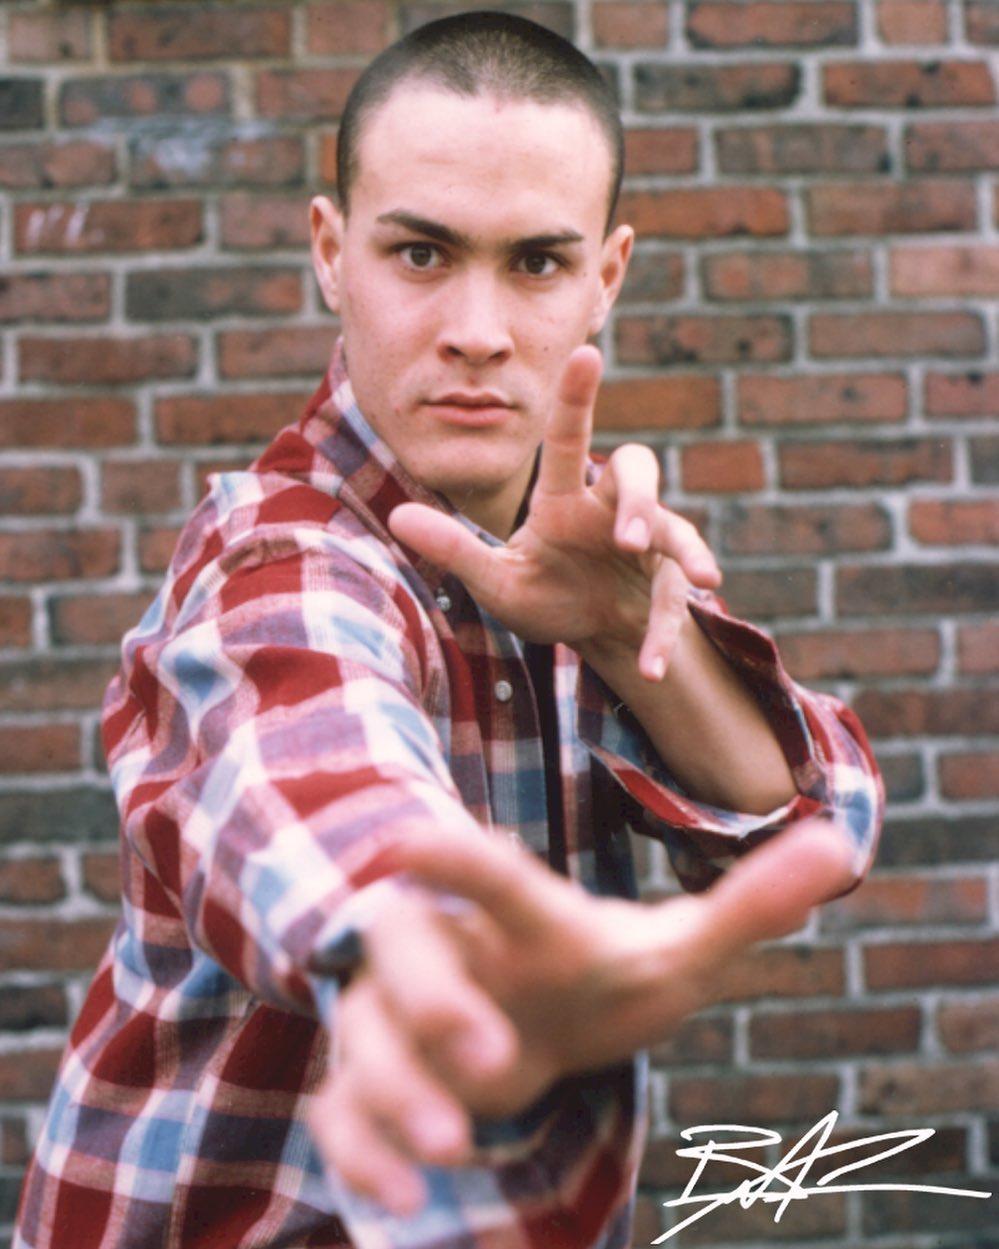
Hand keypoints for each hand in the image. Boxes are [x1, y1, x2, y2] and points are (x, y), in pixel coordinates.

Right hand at [309, 817, 854, 1213]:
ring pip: (368, 1039)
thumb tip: (838, 848)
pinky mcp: (376, 1080)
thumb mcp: (676, 951)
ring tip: (451, 1152)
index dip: (454, 864)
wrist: (533, 1017)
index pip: (488, 878)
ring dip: (397, 1092)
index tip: (413, 848)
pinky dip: (361, 1151)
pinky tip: (403, 1201)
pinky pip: (343, 1110)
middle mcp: (449, 953)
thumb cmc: (600, 977)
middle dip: (435, 1001)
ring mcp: (400, 1018)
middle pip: (407, 952)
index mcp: (520, 914)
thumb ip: (747, 906)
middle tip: (498, 1060)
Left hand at [388, 345, 720, 681]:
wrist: (594, 632)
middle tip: (628, 537)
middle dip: (639, 499)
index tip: (587, 354)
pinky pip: (674, 602)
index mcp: (564, 500)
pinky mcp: (669, 583)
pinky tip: (652, 668)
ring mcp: (648, 546)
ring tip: (701, 581)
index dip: (577, 397)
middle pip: (638, 471)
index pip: (570, 440)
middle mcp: (610, 512)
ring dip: (682, 551)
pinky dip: (664, 635)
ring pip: (673, 530)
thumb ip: (455, 549)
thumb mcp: (496, 579)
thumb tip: (394, 518)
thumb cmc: (546, 594)